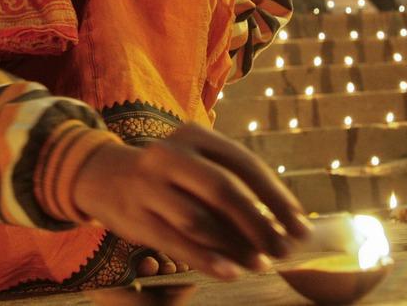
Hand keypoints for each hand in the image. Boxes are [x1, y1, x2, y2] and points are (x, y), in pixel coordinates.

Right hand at [73, 123, 310, 279]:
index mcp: (193, 135)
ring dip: (236, 246)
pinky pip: (177, 242)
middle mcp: (169, 154)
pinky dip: (208, 259)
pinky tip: (231, 272)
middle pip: (223, 189)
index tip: (300, 226)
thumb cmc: (168, 174)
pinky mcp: (136, 216)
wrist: (106, 176)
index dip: (277, 197)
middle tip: (284, 250)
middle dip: (260, 224)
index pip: (243, 162)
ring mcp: (149, 185)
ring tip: (261, 263)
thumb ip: (232, 183)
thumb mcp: (196, 163)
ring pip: (200, 219)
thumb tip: (282, 223)